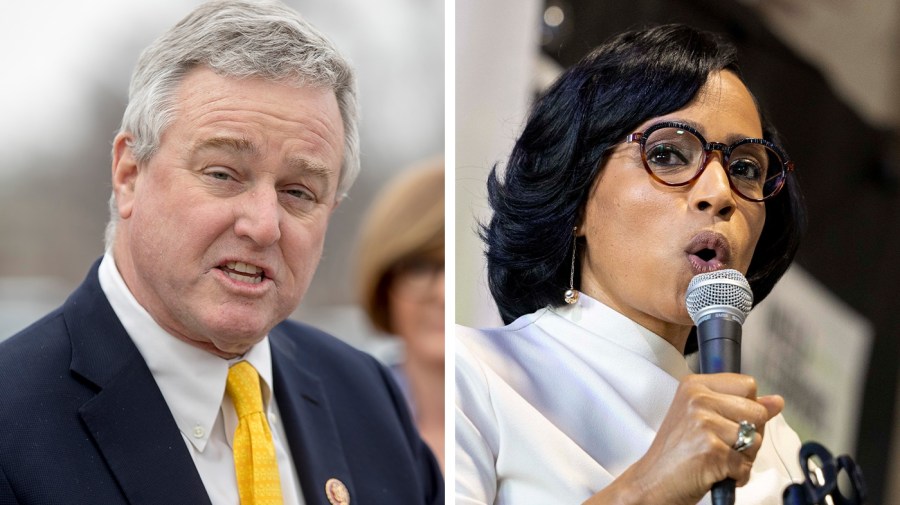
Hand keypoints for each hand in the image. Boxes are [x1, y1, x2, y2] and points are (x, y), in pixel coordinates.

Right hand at [583, 373, 782, 504]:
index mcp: (694, 385)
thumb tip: (776, 401)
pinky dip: (736, 475)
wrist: (652, 481)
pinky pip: (746, 464)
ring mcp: (703, 423)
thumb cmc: (676, 453)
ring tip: (718, 459)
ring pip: (755, 440)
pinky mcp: (711, 450)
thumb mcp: (703, 418)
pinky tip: (715, 472)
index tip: (727, 421)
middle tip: (722, 444)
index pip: (748, 384)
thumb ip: (740, 406)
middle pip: (757, 412)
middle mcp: (698, 399)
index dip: (747, 407)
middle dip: (749, 435)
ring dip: (743, 458)